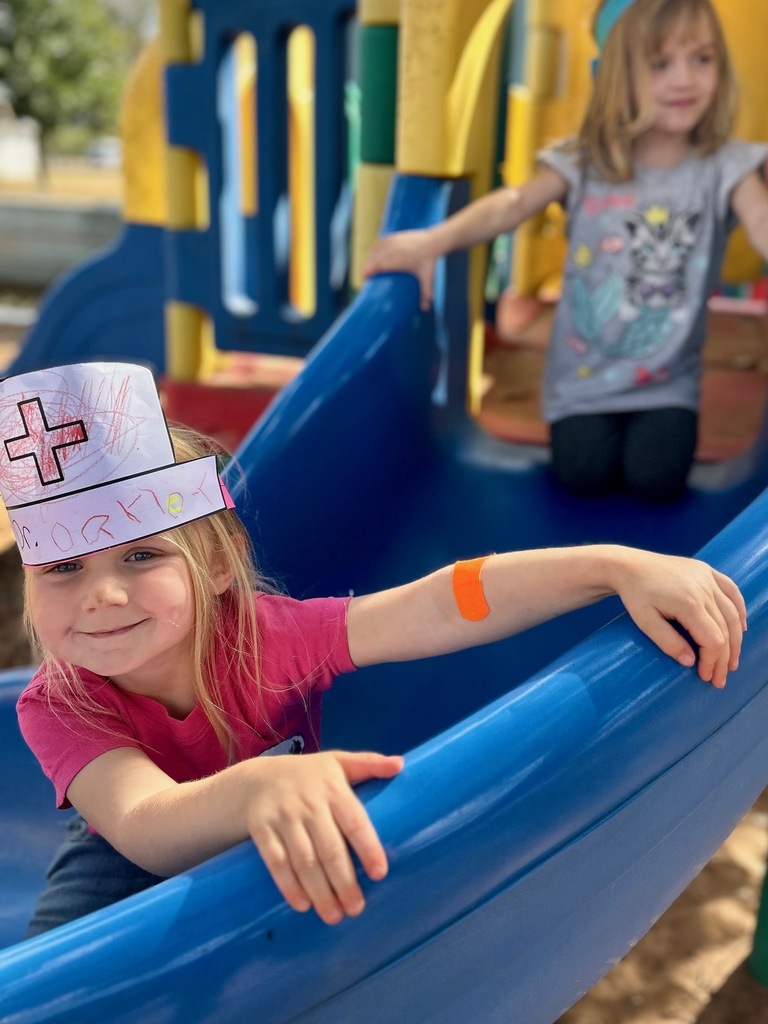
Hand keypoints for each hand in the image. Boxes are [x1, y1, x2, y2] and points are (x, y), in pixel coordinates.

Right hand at [244, 750, 402, 923]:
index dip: (367, 848)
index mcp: (332, 788)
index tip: (379, 874)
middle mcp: (308, 803)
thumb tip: (400, 764)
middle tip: (356, 908)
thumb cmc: (307, 775)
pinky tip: (303, 904)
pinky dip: (288, 885)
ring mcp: (284, 817)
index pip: (354, 821)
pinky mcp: (262, 830)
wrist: (255, 779)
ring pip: (304, 860)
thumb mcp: (337, 762)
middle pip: (329, 848)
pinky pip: (276, 861)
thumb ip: (368, 763)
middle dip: (344, 882)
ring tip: (334, 915)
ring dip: (319, 891)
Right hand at [363, 230, 436, 309]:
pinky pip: (380, 243)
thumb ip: (426, 294)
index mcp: (399, 259)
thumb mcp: (427, 279)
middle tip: (365, 276)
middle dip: (367, 266)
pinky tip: (372, 255)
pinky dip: (375, 249)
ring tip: (368, 267)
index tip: (364, 278)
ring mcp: (393, 241)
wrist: (434, 241)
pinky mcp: (394, 236)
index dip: (368, 270)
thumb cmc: (429, 261)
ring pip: (375, 249)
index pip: (378, 264)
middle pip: (374, 258)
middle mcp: (394, 249)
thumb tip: (425, 309)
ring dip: (370, 258)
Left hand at [611, 550, 746, 688]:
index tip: (705, 676)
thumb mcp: (645, 621)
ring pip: (732, 613)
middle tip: (719, 678)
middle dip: (724, 658)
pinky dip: (740, 610)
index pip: (713, 640)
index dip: (712, 661)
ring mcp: (707, 578)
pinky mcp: (707, 571)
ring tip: (732, 661)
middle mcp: (704, 589)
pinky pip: (732, 591)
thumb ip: (668, 642)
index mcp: (688, 603)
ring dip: (736, 639)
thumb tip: (690, 662)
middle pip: (726, 629)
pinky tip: (741, 628)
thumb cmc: (635, 594)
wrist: (630, 566)